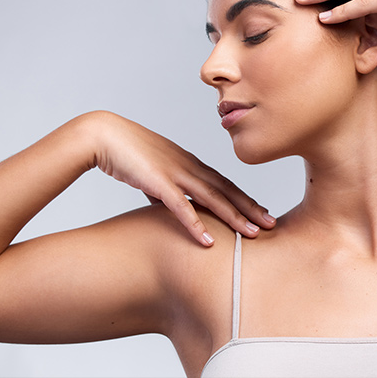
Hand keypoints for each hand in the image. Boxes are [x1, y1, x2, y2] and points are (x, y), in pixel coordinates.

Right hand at [89, 111, 274, 245]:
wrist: (103, 135)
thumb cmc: (126, 153)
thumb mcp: (152, 172)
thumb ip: (164, 189)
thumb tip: (169, 205)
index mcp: (189, 163)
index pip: (224, 183)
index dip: (245, 198)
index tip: (262, 212)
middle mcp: (189, 166)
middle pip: (227, 190)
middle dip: (251, 208)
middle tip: (273, 225)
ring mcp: (176, 173)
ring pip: (213, 198)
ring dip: (235, 217)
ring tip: (253, 234)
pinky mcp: (158, 182)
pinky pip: (181, 207)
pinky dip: (196, 224)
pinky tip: (209, 242)